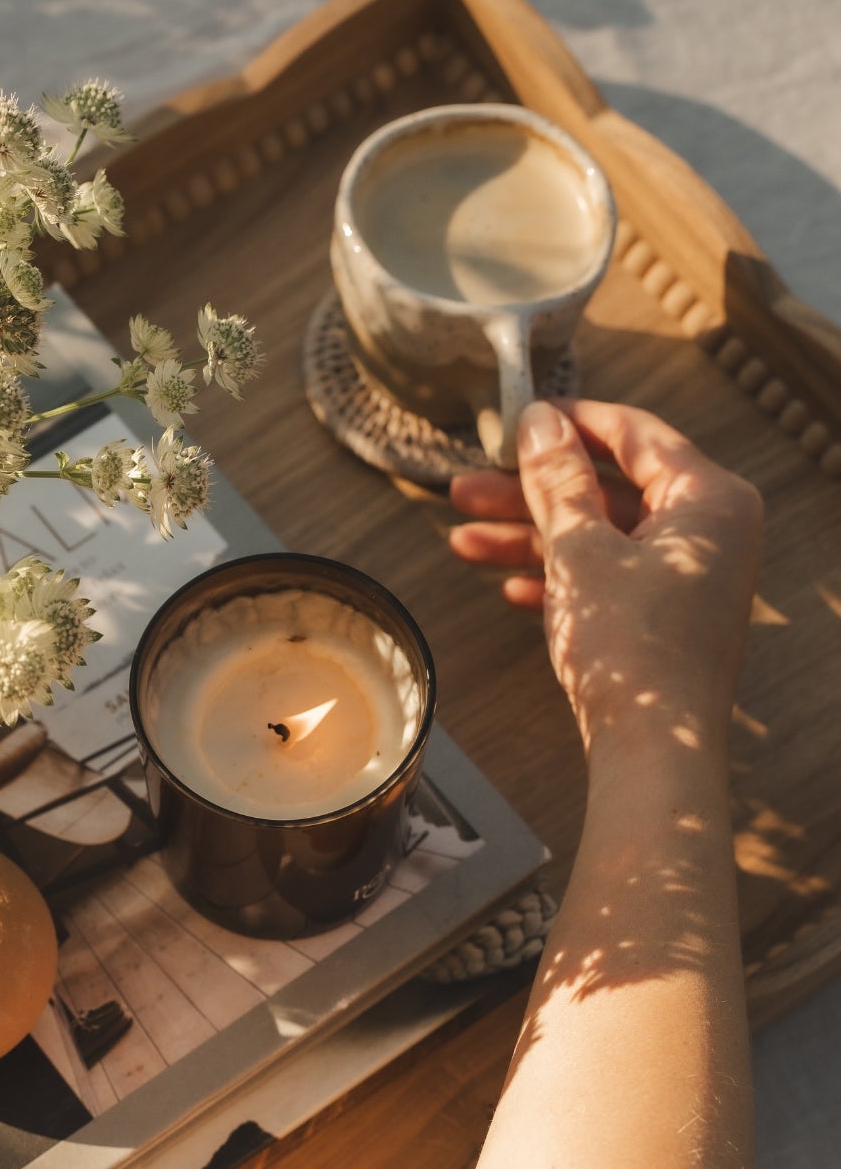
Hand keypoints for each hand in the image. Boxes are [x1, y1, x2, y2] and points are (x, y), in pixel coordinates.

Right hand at [447, 399, 762, 755]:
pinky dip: (557, 579)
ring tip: (460, 540)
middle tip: (465, 488)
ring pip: (598, 539)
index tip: (516, 420)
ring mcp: (687, 579)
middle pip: (606, 491)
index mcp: (708, 499)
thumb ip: (557, 482)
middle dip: (529, 494)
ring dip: (528, 539)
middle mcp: (707, 532)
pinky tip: (506, 587)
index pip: (635, 434)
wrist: (652, 748)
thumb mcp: (581, 550)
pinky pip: (605, 580)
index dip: (570, 424)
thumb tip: (539, 423)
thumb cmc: (630, 645)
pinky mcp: (664, 620)